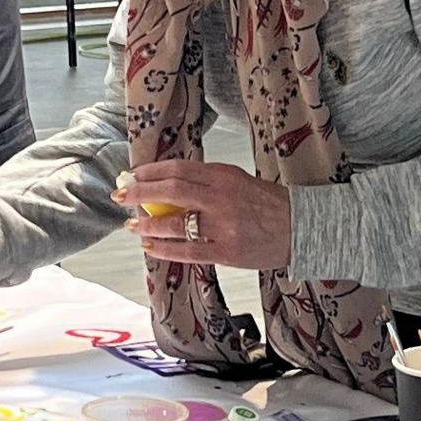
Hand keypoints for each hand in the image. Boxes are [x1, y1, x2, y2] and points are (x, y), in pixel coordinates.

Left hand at [123, 160, 291, 272]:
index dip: (150, 171)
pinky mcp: (226, 251)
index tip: (131, 175)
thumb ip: (205, 181)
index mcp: (223, 176)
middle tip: (120, 196)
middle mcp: (221, 198)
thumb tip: (164, 183)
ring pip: (175, 223)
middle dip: (139, 193)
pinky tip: (150, 247)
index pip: (178, 169)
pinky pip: (187, 251)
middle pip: (171, 191)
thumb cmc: (266, 203)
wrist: (300, 228)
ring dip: (148, 224)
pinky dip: (163, 249)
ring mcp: (223, 226)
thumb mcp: (237, 181)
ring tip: (133, 226)